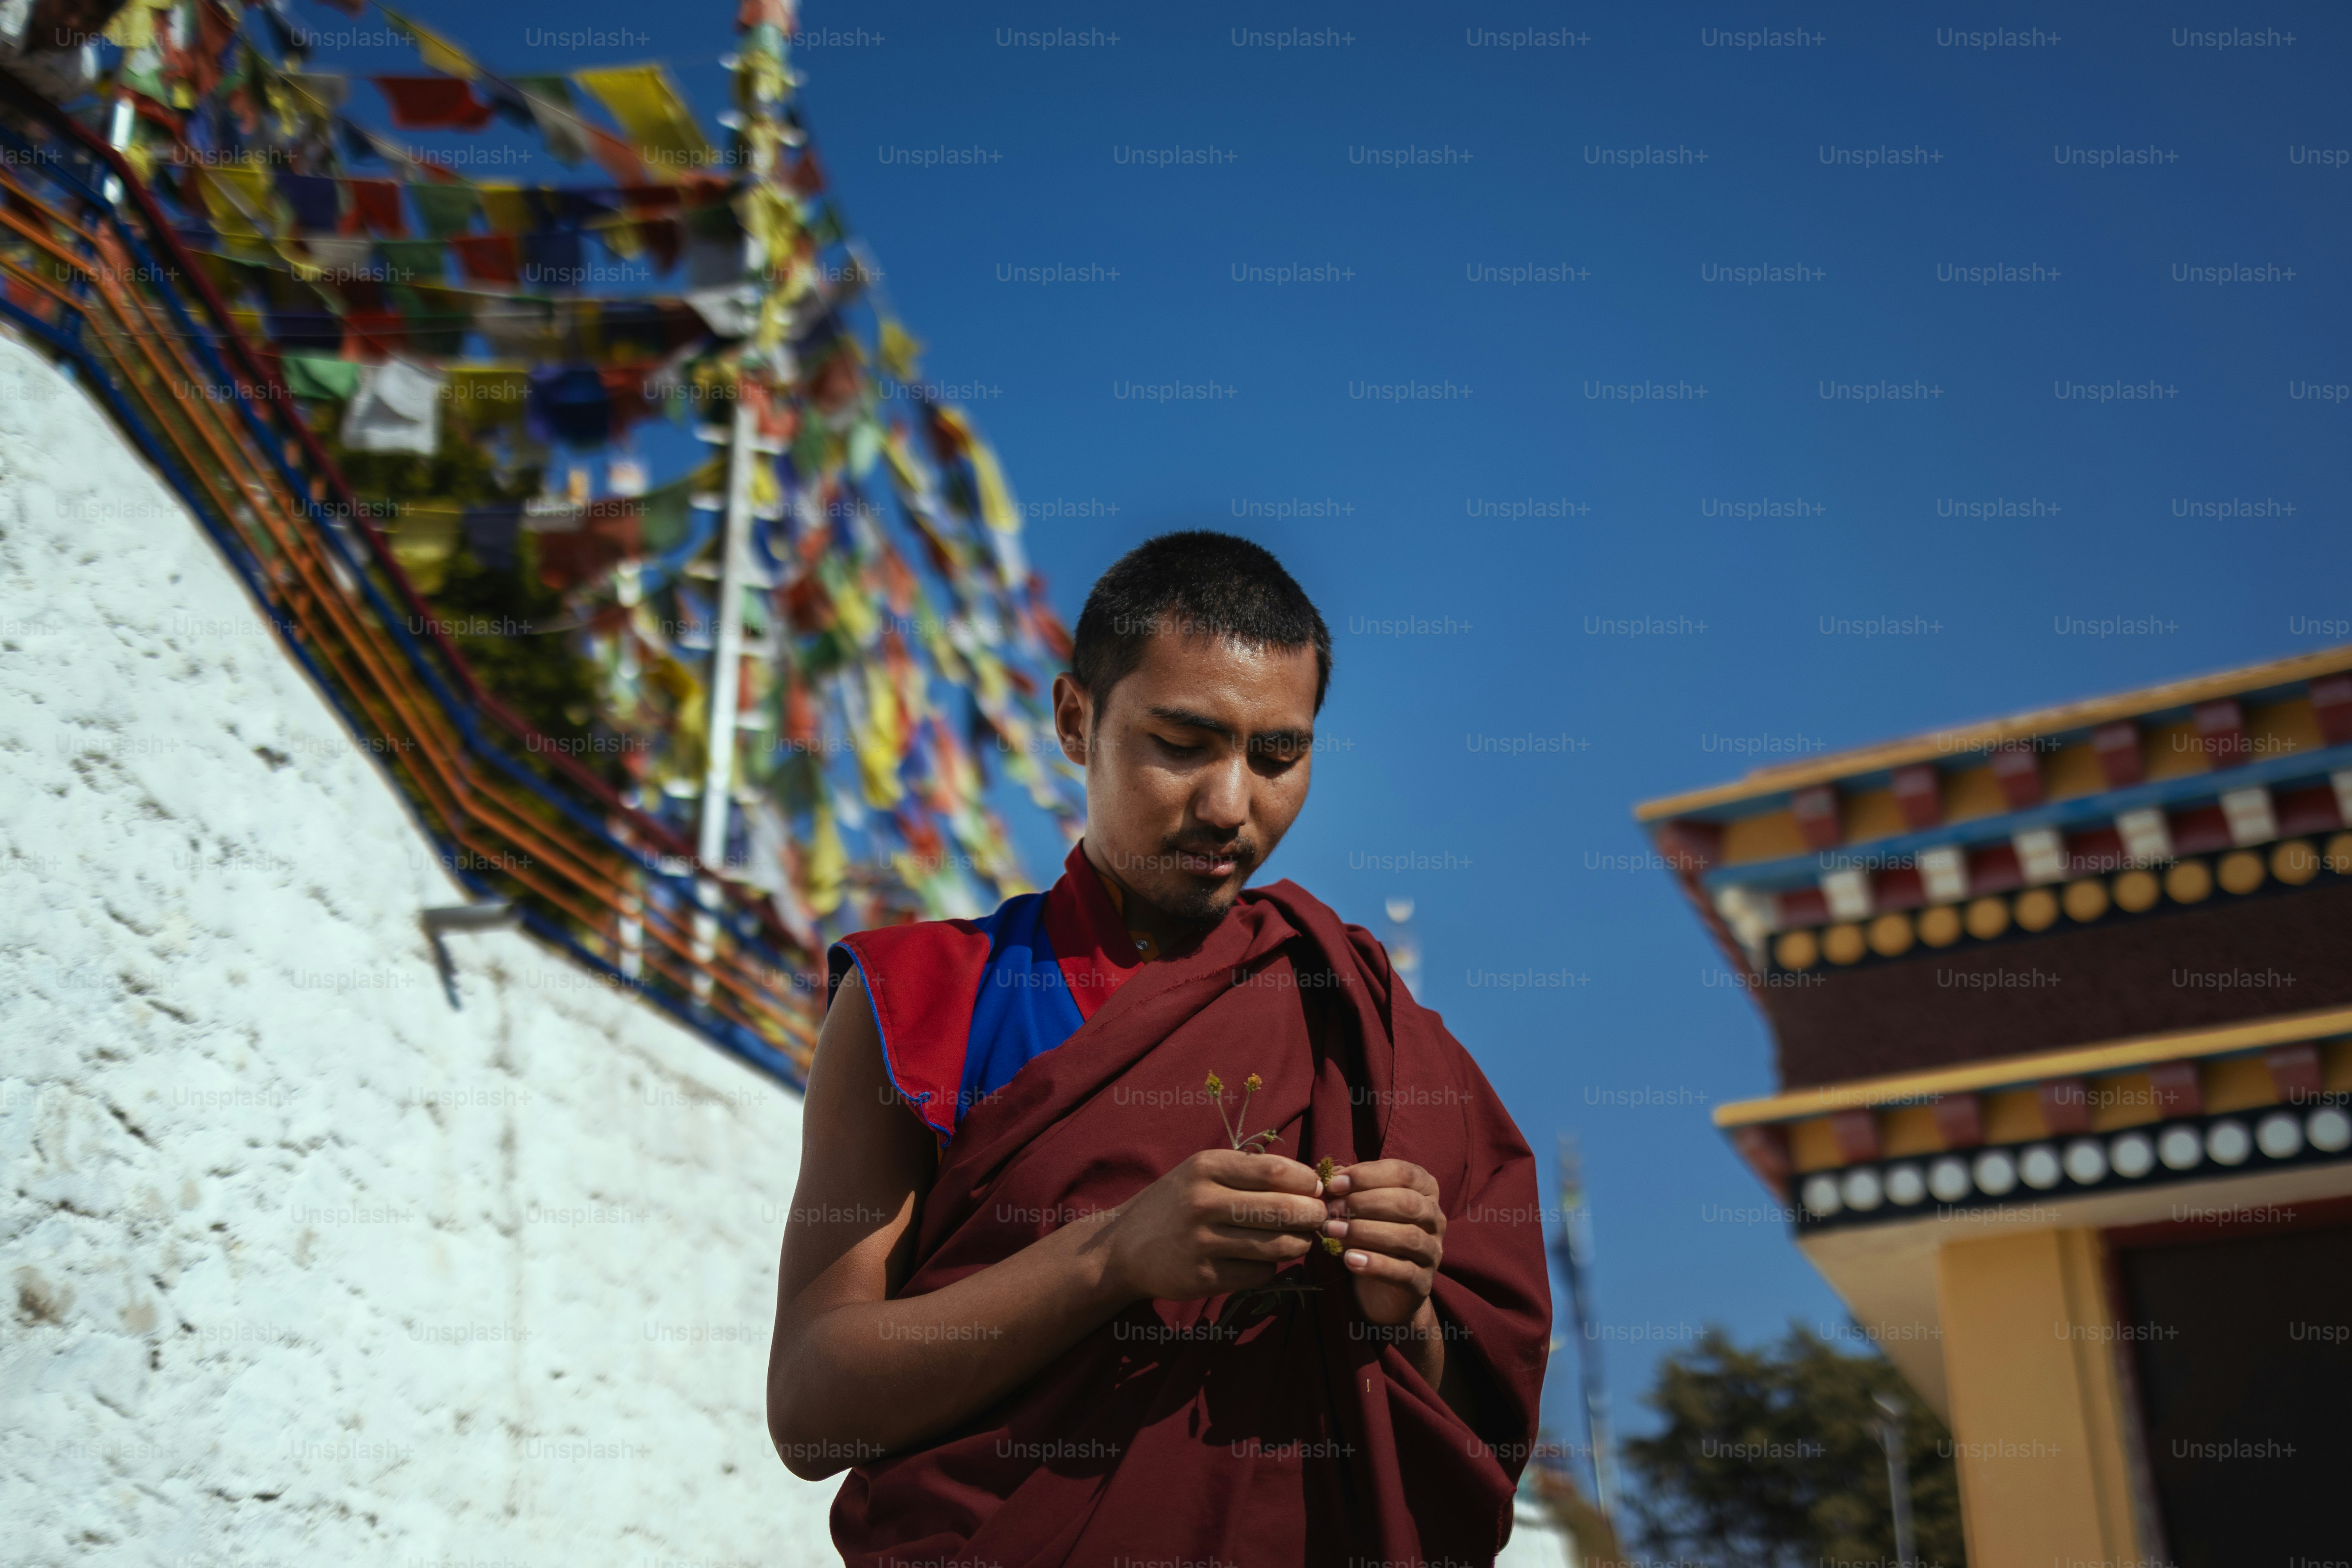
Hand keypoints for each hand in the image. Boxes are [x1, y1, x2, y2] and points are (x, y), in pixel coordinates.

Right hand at [1103, 1149, 1327, 1303]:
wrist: (1125, 1247)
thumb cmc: (1177, 1202)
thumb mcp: (1202, 1171)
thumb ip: (1249, 1172)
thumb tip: (1312, 1183)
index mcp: (1206, 1167)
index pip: (1277, 1171)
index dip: (1308, 1182)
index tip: (1318, 1189)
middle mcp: (1202, 1202)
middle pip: (1283, 1209)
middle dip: (1313, 1215)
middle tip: (1320, 1218)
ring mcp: (1201, 1242)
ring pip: (1277, 1246)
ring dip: (1299, 1245)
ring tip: (1299, 1239)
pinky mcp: (1202, 1277)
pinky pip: (1259, 1274)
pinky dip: (1271, 1268)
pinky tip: (1263, 1259)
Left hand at [1322, 1160, 1443, 1325]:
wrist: (1381, 1290)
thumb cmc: (1370, 1236)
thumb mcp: (1359, 1209)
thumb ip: (1349, 1191)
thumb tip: (1329, 1177)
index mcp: (1424, 1191)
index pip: (1403, 1173)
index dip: (1367, 1175)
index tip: (1334, 1184)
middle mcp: (1435, 1219)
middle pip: (1407, 1203)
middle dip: (1365, 1203)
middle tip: (1332, 1210)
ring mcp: (1433, 1251)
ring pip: (1408, 1237)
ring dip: (1365, 1232)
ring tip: (1333, 1233)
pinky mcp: (1423, 1282)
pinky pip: (1404, 1271)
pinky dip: (1375, 1264)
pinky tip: (1349, 1260)